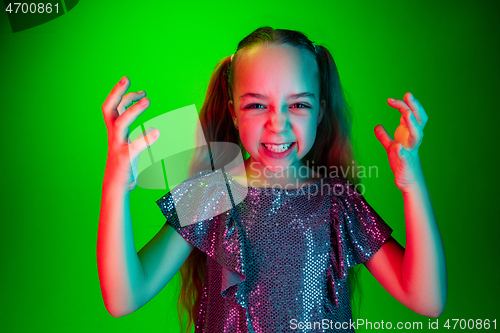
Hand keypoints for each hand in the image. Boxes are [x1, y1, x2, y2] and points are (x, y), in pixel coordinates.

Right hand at [102, 76, 159, 192]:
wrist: (115, 187)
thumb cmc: (124, 164)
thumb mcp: (127, 144)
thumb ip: (135, 133)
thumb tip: (149, 124)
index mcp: (114, 132)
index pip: (112, 108)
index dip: (120, 94)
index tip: (132, 83)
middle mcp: (113, 136)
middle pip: (109, 110)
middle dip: (116, 93)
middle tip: (127, 78)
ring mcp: (118, 147)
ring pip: (120, 124)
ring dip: (133, 110)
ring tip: (148, 99)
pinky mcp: (125, 159)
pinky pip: (135, 147)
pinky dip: (146, 138)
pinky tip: (157, 132)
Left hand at [374, 92, 427, 191]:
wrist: (407, 181)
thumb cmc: (401, 163)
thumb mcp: (390, 148)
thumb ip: (384, 137)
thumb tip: (377, 126)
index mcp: (408, 134)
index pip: (409, 114)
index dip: (403, 105)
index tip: (390, 99)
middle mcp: (412, 140)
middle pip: (418, 119)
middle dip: (414, 107)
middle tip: (408, 95)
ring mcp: (410, 150)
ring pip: (417, 134)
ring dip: (412, 124)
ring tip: (406, 114)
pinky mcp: (406, 163)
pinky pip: (405, 156)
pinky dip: (402, 151)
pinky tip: (397, 147)